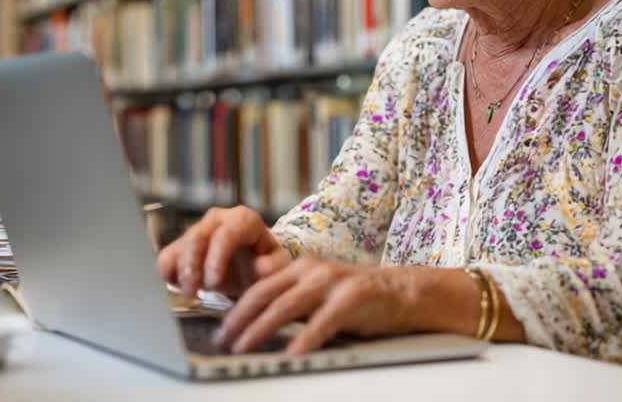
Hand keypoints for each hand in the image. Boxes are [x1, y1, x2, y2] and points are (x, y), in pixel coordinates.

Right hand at [156, 206, 290, 297]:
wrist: (255, 265)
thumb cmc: (267, 264)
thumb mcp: (279, 266)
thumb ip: (273, 266)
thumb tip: (260, 268)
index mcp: (243, 220)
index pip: (225, 234)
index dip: (216, 258)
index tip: (213, 283)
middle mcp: (217, 219)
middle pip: (196, 237)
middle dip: (192, 267)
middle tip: (194, 292)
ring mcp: (198, 230)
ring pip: (178, 246)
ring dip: (180, 273)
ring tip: (190, 294)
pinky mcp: (182, 245)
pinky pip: (167, 257)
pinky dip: (169, 274)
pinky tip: (181, 289)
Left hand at [214, 256, 418, 354]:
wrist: (400, 292)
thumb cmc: (355, 297)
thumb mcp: (316, 291)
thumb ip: (288, 294)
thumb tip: (253, 300)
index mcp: (299, 267)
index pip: (258, 288)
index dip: (235, 309)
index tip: (220, 329)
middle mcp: (311, 270)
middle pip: (264, 295)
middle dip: (239, 320)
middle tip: (223, 340)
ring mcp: (330, 282)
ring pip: (286, 306)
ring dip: (260, 329)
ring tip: (244, 347)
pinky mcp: (350, 298)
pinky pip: (322, 321)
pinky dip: (305, 338)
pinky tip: (293, 353)